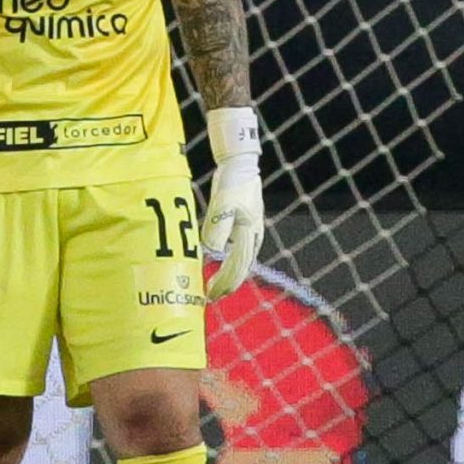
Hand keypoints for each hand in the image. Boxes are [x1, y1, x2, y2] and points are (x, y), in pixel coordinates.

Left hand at [199, 159, 264, 299]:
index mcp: (248, 233)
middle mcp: (252, 236)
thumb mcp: (223, 204)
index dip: (224, 282)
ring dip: (230, 276)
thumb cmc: (233, 184)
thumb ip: (217, 227)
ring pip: (242, 262)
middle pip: (241, 268)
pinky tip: (221, 266)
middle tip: (211, 297)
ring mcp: (251, 232)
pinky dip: (231, 264)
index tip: (211, 294)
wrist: (242, 167)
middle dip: (227, 284)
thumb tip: (212, 250)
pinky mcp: (246, 228)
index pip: (236, 265)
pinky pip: (240, 253)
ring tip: (216, 287)